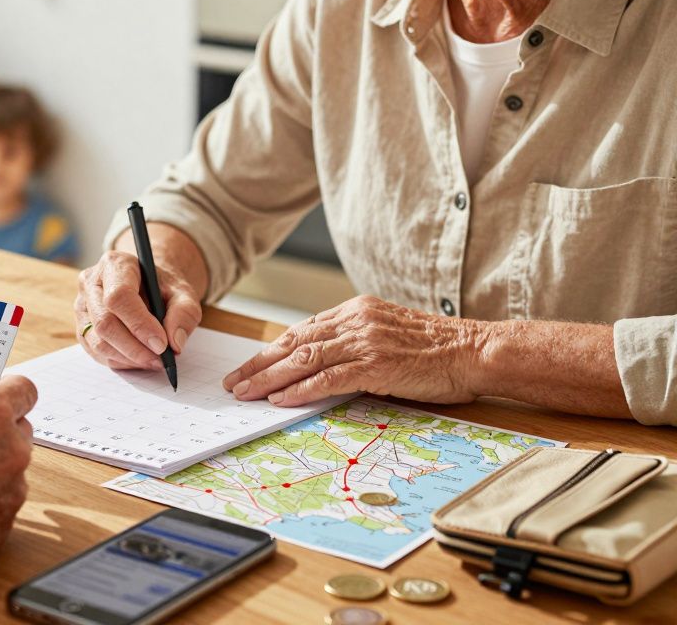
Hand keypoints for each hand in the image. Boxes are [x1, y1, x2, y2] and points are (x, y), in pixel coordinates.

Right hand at [75, 250, 202, 369]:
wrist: (147, 286)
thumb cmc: (162, 288)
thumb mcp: (183, 293)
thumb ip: (184, 313)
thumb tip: (174, 343)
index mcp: (115, 265)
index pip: (119, 296)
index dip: (139, 324)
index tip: (161, 344)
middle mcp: (91, 283)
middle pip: (105, 323)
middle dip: (135, 348)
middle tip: (160, 360)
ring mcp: (82, 307)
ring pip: (98, 342)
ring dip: (128, 358)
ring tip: (153, 360)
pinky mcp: (81, 328)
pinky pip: (96, 353)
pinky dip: (120, 361)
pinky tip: (139, 359)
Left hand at [223, 296, 484, 406]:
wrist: (477, 351)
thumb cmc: (439, 349)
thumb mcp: (389, 335)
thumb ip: (357, 342)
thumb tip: (324, 363)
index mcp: (356, 310)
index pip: (302, 329)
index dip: (272, 349)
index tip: (250, 364)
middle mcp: (355, 320)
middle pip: (294, 342)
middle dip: (259, 363)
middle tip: (234, 381)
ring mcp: (365, 341)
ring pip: (303, 359)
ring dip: (268, 378)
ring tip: (245, 393)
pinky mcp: (376, 364)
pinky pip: (328, 378)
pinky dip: (299, 390)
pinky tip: (279, 400)